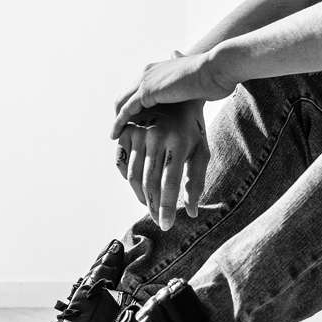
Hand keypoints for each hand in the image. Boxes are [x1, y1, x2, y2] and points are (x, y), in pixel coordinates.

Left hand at [111, 50, 230, 138]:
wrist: (216, 69)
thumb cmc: (214, 75)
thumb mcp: (198, 75)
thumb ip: (188, 75)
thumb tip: (184, 62)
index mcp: (158, 69)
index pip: (138, 88)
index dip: (133, 104)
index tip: (134, 120)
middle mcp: (148, 72)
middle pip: (125, 95)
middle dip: (121, 112)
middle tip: (122, 131)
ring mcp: (145, 81)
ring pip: (121, 103)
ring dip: (117, 119)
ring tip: (117, 136)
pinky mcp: (146, 92)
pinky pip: (125, 110)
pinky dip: (118, 123)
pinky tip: (116, 135)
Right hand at [115, 99, 209, 230]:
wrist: (176, 95)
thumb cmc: (193, 128)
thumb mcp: (200, 150)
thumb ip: (196, 180)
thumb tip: (191, 211)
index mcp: (179, 142)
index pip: (170, 183)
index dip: (166, 207)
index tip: (165, 225)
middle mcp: (156, 136)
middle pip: (150, 182)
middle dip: (152, 206)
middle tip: (156, 219)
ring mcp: (138, 132)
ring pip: (133, 176)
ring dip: (139, 195)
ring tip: (149, 205)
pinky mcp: (126, 130)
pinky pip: (121, 162)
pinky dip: (126, 178)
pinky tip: (137, 186)